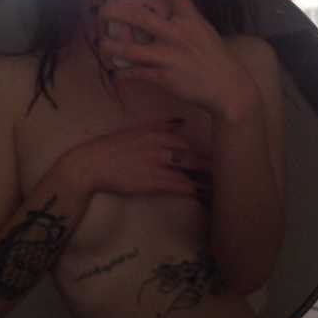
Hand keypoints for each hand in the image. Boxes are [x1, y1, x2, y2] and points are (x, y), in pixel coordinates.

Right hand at [59, 119, 210, 197]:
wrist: (92, 164)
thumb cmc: (112, 148)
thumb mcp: (137, 131)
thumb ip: (160, 127)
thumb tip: (181, 122)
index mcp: (157, 134)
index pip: (187, 142)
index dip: (202, 151)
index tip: (216, 155)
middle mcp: (161, 148)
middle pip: (193, 156)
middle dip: (210, 166)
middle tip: (225, 171)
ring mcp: (158, 165)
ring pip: (190, 173)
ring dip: (205, 181)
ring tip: (219, 187)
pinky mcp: (153, 183)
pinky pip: (179, 187)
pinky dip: (192, 191)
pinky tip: (201, 195)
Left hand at [97, 0, 260, 118]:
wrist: (227, 86)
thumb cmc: (212, 56)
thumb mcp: (201, 29)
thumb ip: (179, 19)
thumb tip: (152, 13)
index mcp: (190, 18)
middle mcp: (178, 33)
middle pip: (138, 17)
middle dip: (113, 12)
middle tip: (101, 12)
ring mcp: (170, 56)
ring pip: (129, 49)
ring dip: (109, 46)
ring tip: (101, 45)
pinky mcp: (164, 77)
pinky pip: (136, 73)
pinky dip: (122, 73)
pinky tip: (116, 72)